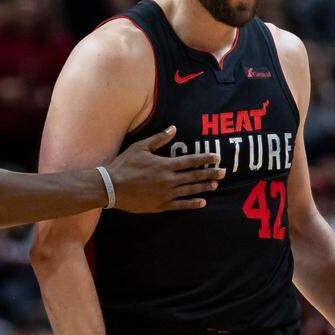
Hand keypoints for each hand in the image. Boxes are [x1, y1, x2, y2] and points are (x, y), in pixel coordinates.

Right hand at [107, 126, 224, 212]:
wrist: (112, 187)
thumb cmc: (125, 165)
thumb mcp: (141, 147)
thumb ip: (159, 138)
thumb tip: (174, 128)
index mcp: (165, 165)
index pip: (190, 161)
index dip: (205, 158)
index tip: (216, 157)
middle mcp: (169, 180)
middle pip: (194, 176)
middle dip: (210, 173)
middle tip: (223, 172)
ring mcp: (166, 194)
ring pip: (190, 190)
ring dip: (204, 187)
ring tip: (215, 185)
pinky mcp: (161, 205)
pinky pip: (181, 205)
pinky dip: (192, 203)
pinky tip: (202, 201)